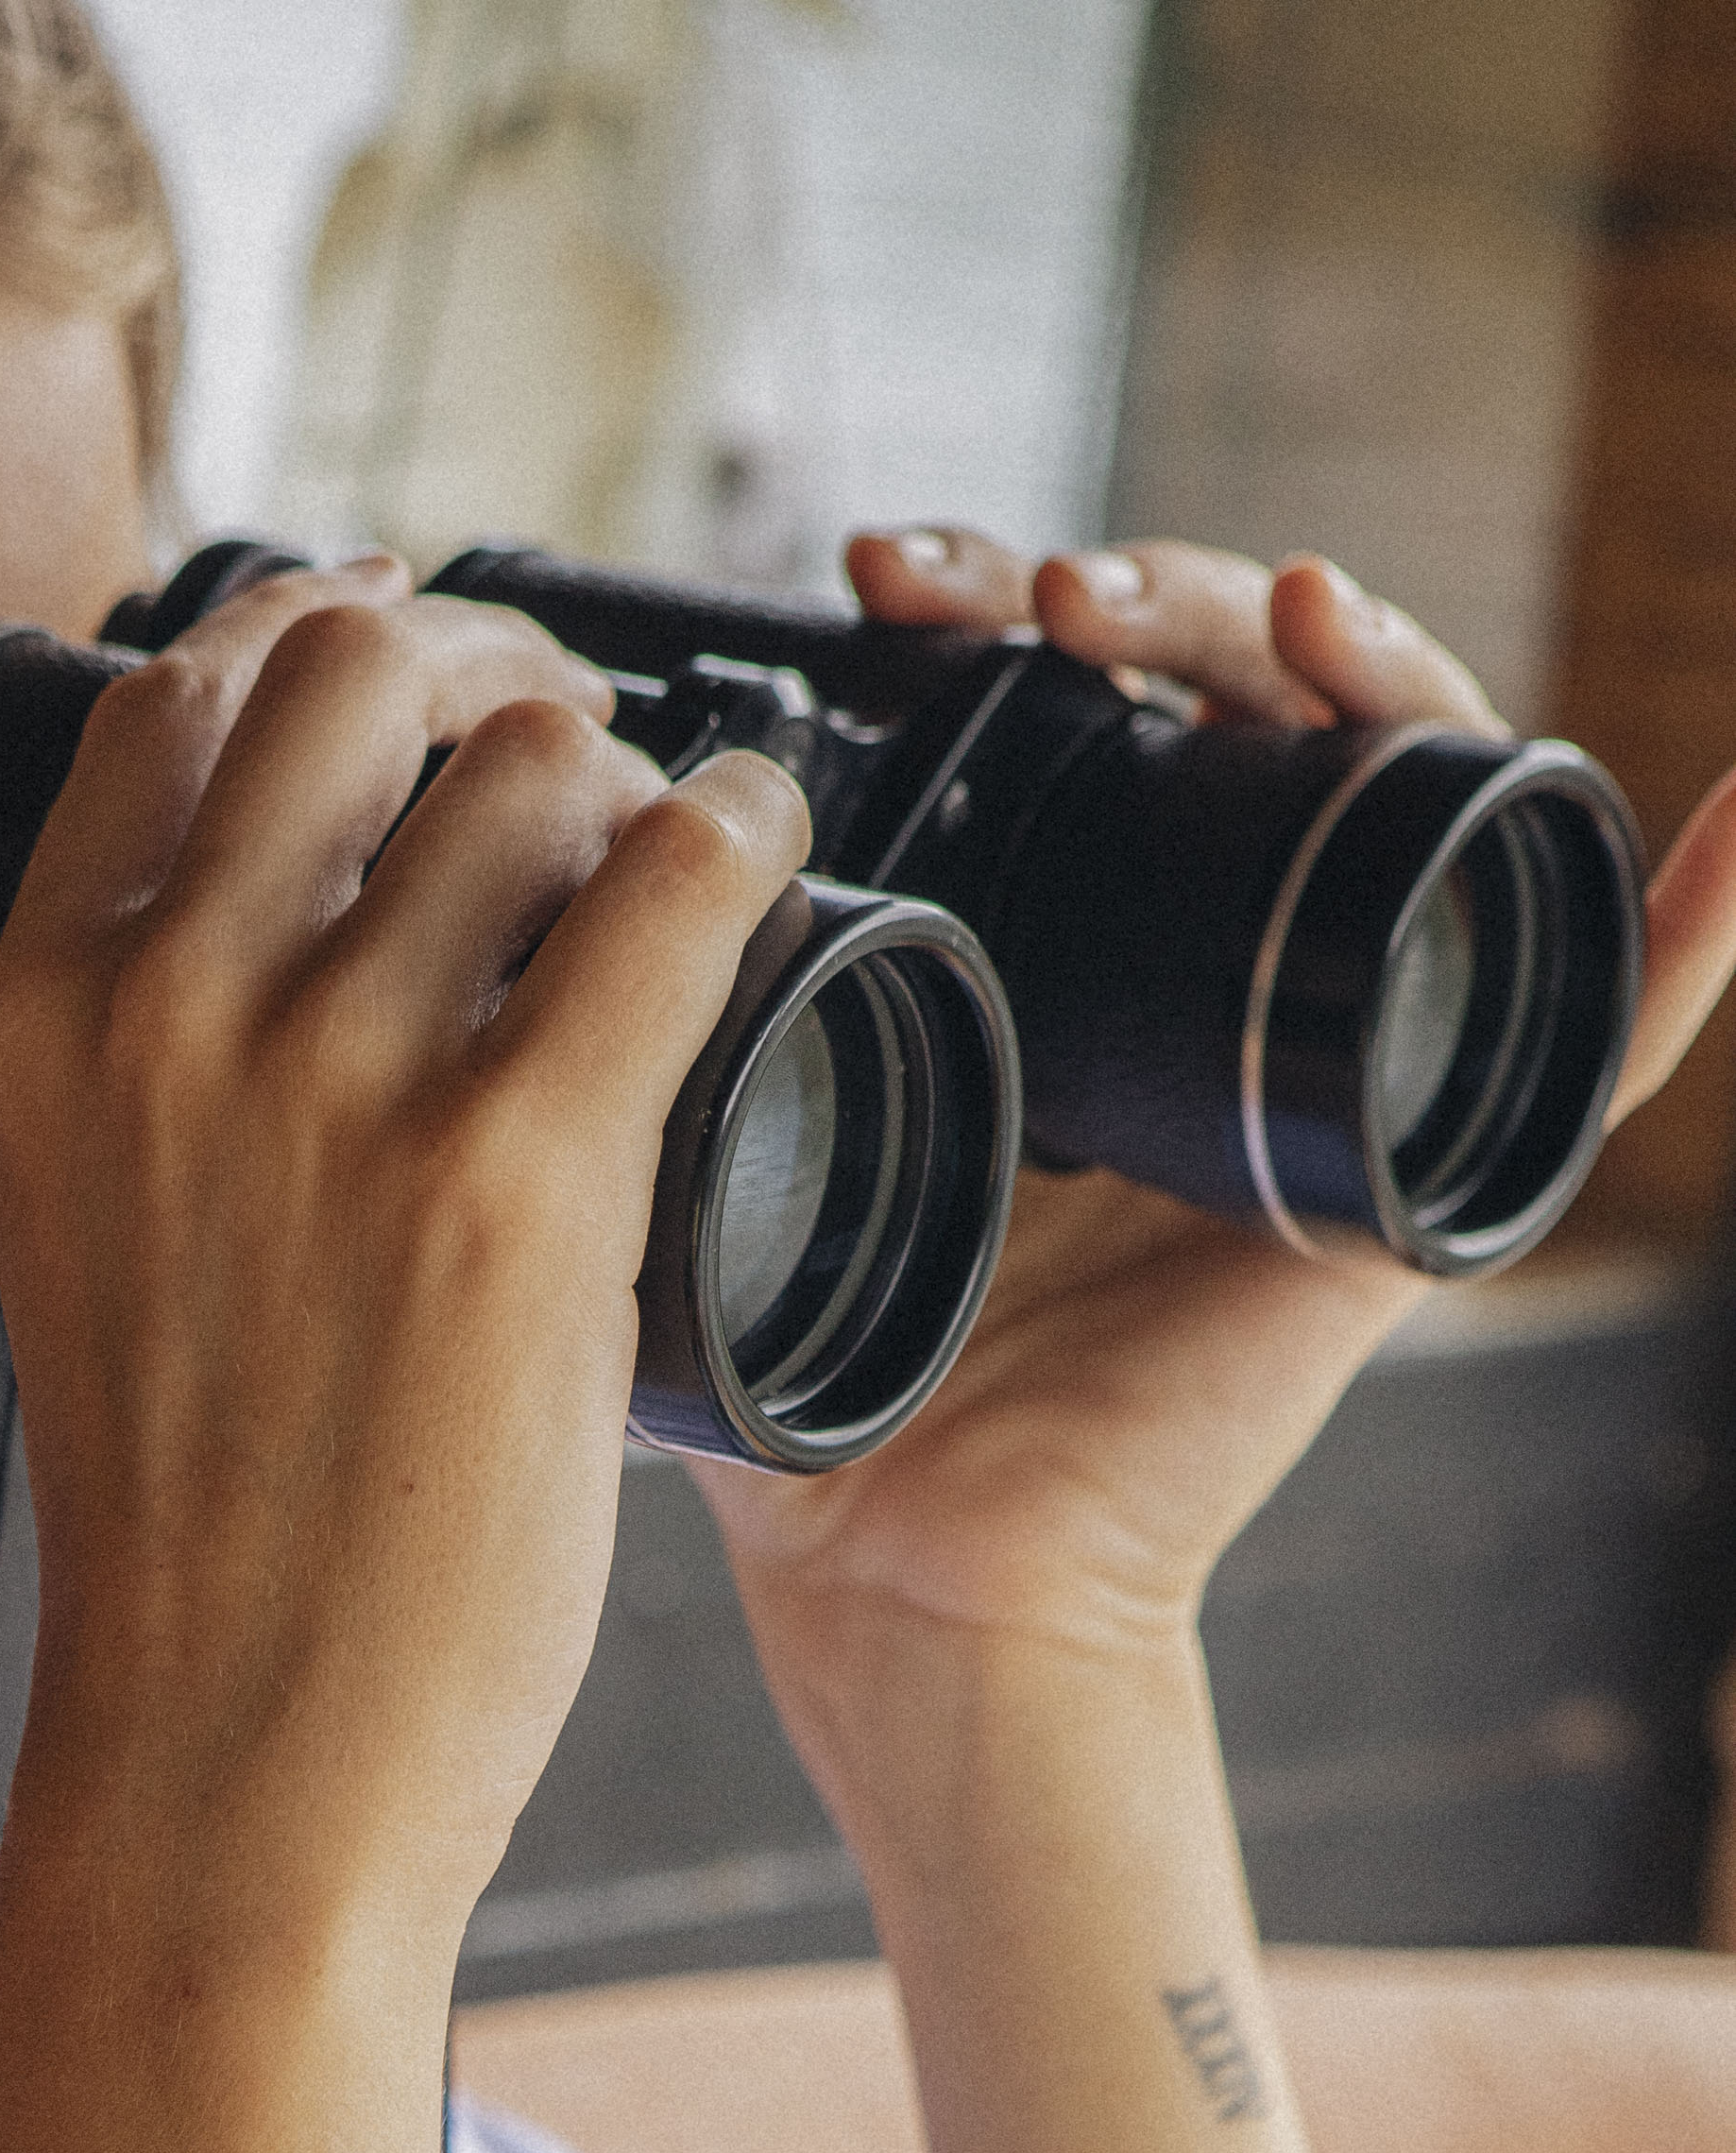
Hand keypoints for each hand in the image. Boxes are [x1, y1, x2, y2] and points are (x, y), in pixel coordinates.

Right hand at [0, 563, 809, 1961]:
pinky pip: (671, 888)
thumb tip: (288, 939)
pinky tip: (772, 856)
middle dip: (486, 673)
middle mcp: (168, 1010)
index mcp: (40, 1018)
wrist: (230, 1778)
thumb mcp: (91, 1254)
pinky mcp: (511, 1175)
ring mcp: (336, 1083)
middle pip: (358, 670)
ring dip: (629, 781)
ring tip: (678, 872)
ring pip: (532, 762)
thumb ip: (152, 1082)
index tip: (420, 699)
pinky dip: (741, 835)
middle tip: (578, 759)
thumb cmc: (193, 1560)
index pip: (177, 697)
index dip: (327, 656)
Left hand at [690, 526, 1735, 1800]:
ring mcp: (1337, 1049)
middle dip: (1147, 591)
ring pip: (1406, 780)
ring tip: (1245, 604)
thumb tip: (535, 845)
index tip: (874, 573)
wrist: (905, 1580)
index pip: (1083, 699)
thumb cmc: (809, 1388)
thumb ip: (653, 1018)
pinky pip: (1600, 1028)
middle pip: (1243, 697)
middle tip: (1027, 588)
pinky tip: (1716, 816)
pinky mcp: (1419, 1166)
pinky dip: (1693, 920)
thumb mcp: (720, 1141)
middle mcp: (1218, 969)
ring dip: (1354, 652)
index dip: (1002, 603)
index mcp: (1062, 942)